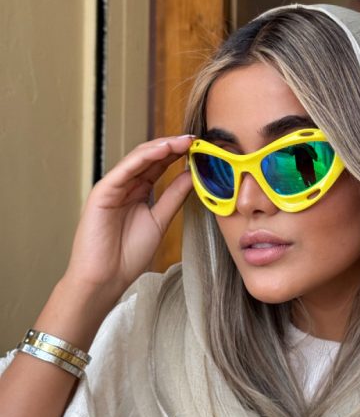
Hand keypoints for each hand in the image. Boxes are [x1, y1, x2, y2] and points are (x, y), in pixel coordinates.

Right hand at [63, 135, 193, 299]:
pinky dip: (144, 158)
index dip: (178, 154)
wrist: (106, 277)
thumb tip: (192, 175)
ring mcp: (113, 187)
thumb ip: (174, 196)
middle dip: (173, 146)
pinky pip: (125, 169)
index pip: (159, 165)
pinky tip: (163, 150)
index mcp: (137, 191)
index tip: (200, 147)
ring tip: (184, 141)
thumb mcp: (160, 220)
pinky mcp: (102, 192)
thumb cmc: (128, 254)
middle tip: (195, 139)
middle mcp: (125, 185)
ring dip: (162, 147)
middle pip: (150, 157)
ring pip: (138, 158)